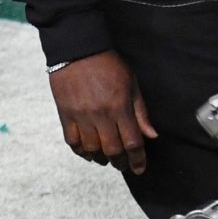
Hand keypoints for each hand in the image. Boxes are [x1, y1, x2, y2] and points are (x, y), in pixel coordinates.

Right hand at [48, 50, 156, 174]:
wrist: (77, 50)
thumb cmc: (108, 65)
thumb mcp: (131, 84)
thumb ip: (141, 112)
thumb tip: (151, 135)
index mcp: (120, 107)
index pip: (132, 142)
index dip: (138, 160)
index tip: (139, 168)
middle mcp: (101, 115)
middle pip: (112, 150)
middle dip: (120, 162)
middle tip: (123, 165)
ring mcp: (81, 115)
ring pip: (92, 149)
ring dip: (101, 159)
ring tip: (106, 159)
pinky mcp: (65, 114)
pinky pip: (72, 141)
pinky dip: (81, 151)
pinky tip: (88, 152)